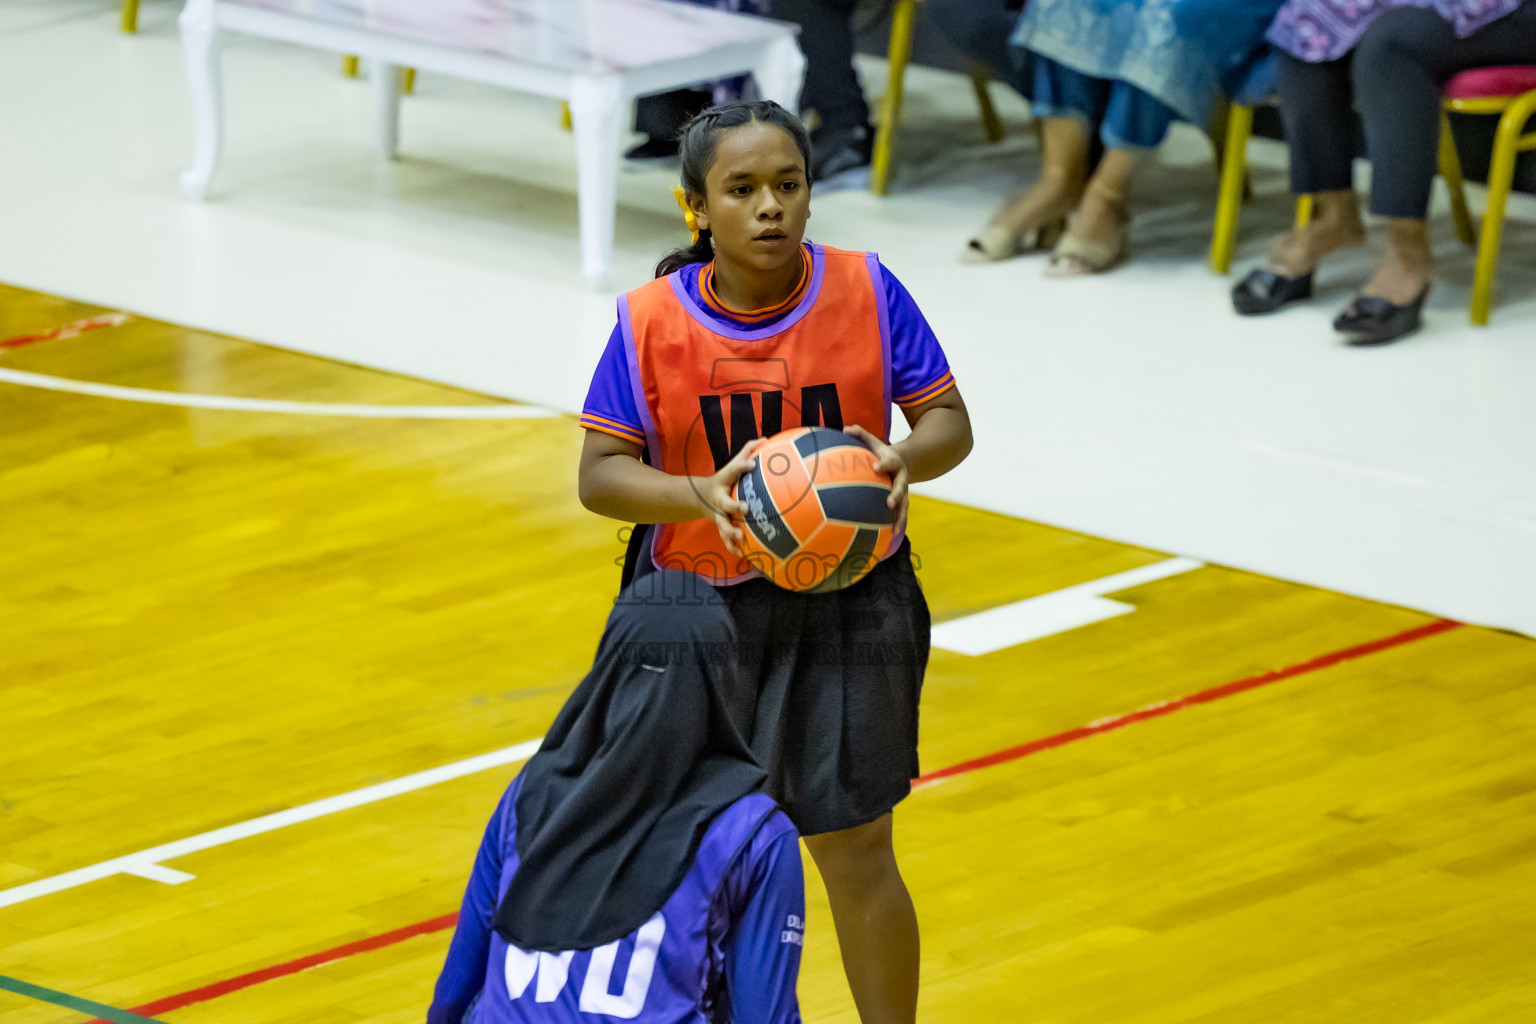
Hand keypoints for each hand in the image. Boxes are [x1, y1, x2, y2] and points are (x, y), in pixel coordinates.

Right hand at [692, 438, 763, 555]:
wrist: (701, 498)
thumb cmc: (725, 480)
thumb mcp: (732, 465)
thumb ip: (747, 451)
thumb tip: (765, 438)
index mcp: (723, 482)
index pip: (732, 470)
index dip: (741, 466)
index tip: (753, 464)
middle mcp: (719, 499)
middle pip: (725, 504)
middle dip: (734, 507)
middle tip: (746, 509)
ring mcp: (719, 515)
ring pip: (723, 525)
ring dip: (730, 532)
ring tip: (741, 537)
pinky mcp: (720, 527)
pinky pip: (726, 539)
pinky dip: (732, 547)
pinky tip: (743, 555)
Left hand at [844, 425, 907, 529]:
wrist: (902, 464)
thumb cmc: (880, 454)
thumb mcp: (873, 442)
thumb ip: (860, 434)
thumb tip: (844, 428)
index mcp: (894, 463)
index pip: (889, 462)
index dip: (884, 464)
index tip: (876, 466)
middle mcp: (901, 479)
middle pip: (901, 487)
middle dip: (896, 495)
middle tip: (889, 502)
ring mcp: (903, 493)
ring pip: (903, 506)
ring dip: (900, 517)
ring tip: (894, 528)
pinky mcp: (900, 504)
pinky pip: (899, 515)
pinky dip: (896, 525)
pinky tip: (890, 538)